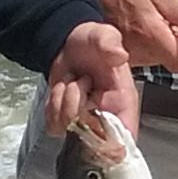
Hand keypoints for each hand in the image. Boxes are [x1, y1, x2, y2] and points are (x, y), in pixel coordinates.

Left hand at [45, 23, 137, 137]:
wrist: (68, 42)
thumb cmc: (92, 41)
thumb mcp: (104, 35)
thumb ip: (111, 44)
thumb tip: (119, 55)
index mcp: (123, 102)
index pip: (125, 137)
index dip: (113, 144)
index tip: (96, 126)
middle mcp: (106, 116)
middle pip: (91, 135)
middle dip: (78, 105)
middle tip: (82, 81)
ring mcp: (85, 119)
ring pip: (69, 128)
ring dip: (63, 100)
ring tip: (73, 80)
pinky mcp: (66, 120)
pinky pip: (54, 125)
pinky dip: (52, 105)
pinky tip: (62, 88)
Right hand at [64, 0, 177, 72]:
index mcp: (152, 36)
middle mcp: (140, 53)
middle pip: (170, 60)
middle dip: (174, 43)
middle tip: (168, 21)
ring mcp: (128, 55)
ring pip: (156, 57)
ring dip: (159, 42)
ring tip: (150, 19)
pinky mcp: (118, 54)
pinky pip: (142, 53)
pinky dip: (145, 42)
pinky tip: (138, 24)